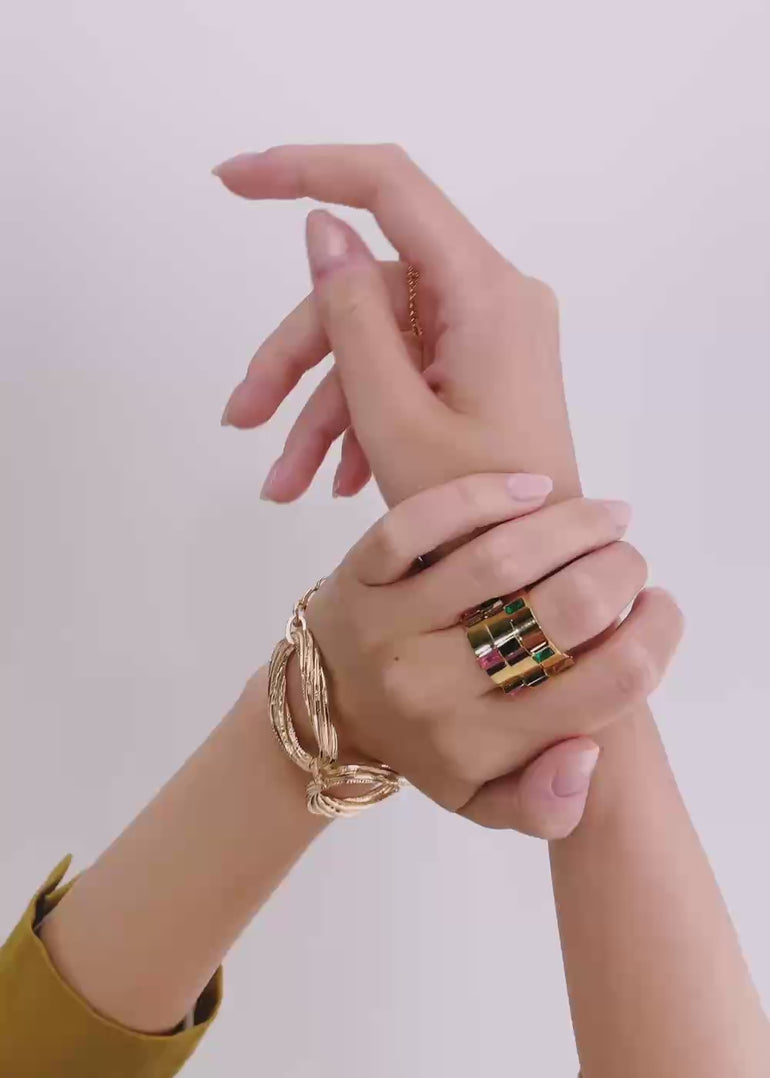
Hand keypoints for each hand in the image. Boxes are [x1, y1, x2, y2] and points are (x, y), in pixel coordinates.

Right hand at [215, 144, 580, 504]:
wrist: (535, 587)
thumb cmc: (475, 517)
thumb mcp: (393, 420)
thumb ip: (352, 317)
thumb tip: (322, 225)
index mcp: (485, 293)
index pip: (390, 187)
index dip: (304, 169)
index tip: (230, 182)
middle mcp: (492, 298)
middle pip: (366, 292)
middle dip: (296, 357)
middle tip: (239, 420)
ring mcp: (487, 336)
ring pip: (375, 342)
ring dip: (319, 409)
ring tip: (281, 485)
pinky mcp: (479, 370)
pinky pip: (403, 373)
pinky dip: (360, 419)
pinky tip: (332, 482)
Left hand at [302, 472, 680, 833]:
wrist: (324, 712)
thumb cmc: (423, 744)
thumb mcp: (481, 799)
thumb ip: (543, 804)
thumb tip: (589, 753)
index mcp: (482, 745)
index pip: (603, 690)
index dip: (654, 638)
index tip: (658, 606)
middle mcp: (437, 688)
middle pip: (562, 613)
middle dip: (618, 572)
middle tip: (628, 558)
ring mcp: (393, 626)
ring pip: (499, 560)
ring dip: (572, 526)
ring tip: (604, 517)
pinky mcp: (358, 575)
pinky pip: (419, 524)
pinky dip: (482, 496)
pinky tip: (533, 489)